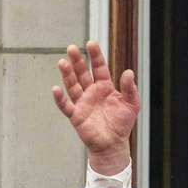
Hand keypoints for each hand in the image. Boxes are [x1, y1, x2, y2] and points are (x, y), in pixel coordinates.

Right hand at [53, 41, 138, 175]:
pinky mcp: (76, 116)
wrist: (114, 144)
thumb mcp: (131, 104)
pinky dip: (60, 98)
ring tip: (62, 62)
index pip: (98, 67)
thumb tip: (129, 72)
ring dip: (67, 74)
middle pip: (82, 73)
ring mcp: (82, 103)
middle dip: (77, 61)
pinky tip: (56, 89)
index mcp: (104, 87)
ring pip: (72, 85)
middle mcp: (91, 92)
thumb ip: (130, 88)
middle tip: (72, 48)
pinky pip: (66, 106)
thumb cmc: (122, 124)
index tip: (91, 43)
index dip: (95, 56)